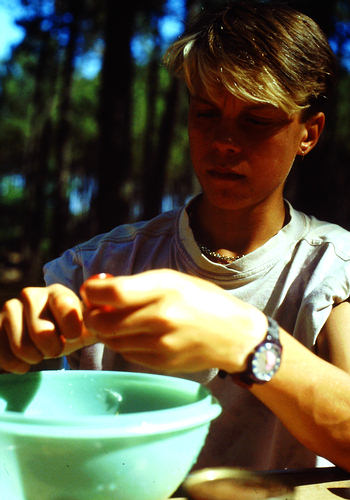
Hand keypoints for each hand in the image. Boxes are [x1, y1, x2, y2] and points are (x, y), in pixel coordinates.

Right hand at [0, 284, 95, 373]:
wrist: (43, 335)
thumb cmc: (68, 330)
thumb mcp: (86, 325)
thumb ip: (98, 323)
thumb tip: (110, 323)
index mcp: (58, 292)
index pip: (66, 306)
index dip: (71, 328)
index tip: (73, 336)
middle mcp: (32, 295)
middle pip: (42, 333)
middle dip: (52, 349)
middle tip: (55, 347)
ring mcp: (9, 308)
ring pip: (22, 347)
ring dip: (34, 357)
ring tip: (40, 351)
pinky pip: (4, 355)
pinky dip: (17, 364)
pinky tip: (23, 358)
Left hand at [81, 269, 266, 372]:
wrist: (236, 335)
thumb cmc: (204, 300)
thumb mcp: (174, 280)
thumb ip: (138, 285)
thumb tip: (100, 290)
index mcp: (166, 288)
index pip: (113, 293)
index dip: (93, 292)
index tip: (91, 290)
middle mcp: (161, 317)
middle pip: (104, 322)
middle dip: (92, 315)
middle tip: (96, 309)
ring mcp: (161, 344)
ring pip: (111, 340)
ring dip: (105, 330)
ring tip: (116, 320)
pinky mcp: (161, 363)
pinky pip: (127, 353)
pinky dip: (123, 343)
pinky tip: (136, 334)